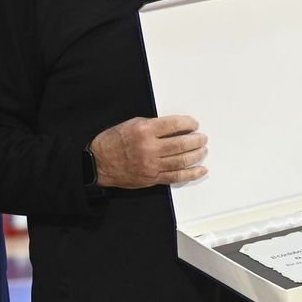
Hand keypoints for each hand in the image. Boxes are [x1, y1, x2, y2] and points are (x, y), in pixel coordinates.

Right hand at [88, 115, 207, 187]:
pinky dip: (191, 173)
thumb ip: (153, 125)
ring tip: (202, 150)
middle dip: (196, 140)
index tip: (194, 124)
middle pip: (181, 144)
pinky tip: (201, 169)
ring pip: (182, 160)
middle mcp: (149, 148)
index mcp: (144, 131)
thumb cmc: (113, 142)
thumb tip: (174, 127)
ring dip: (196, 155)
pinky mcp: (153, 178)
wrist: (99, 163)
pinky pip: (176, 176)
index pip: (173, 125)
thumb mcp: (131, 124)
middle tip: (202, 138)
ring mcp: (152, 165)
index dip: (188, 124)